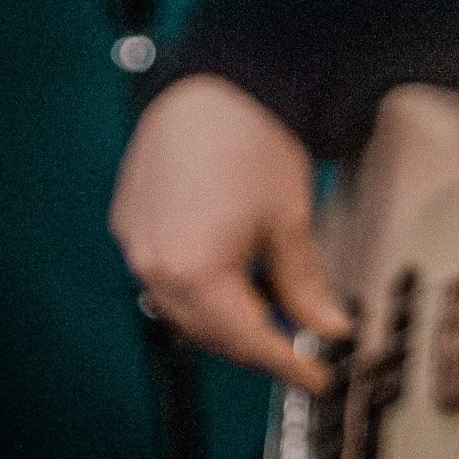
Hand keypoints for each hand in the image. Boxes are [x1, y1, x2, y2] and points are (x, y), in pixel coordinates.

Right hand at [110, 75, 349, 390]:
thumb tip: (328, 328)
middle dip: (258, 341)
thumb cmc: (254, 141)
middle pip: (211, 331)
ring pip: (184, 307)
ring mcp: (136, 243)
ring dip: (226, 313)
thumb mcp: (291, 223)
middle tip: (302, 342)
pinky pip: (164, 273)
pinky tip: (233, 268)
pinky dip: (199, 283)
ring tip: (271, 300)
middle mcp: (155, 265)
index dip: (289, 364)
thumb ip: (306, 288)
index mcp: (195, 272)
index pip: (248, 342)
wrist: (216, 82)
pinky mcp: (129, 221)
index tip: (317, 376)